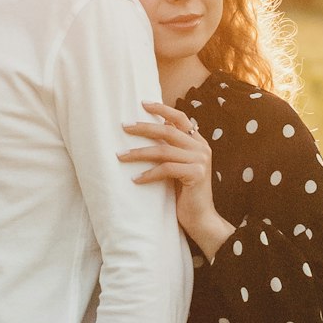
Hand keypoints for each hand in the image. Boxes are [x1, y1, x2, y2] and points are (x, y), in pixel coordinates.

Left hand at [120, 102, 234, 259]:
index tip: (143, 104)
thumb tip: (153, 129)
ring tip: (121, 156)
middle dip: (143, 128)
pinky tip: (135, 179)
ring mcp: (200, 161)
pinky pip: (166, 169)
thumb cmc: (186, 194)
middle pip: (168, 131)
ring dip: (139, 152)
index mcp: (198, 142)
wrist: (202, 219)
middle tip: (124, 127)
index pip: (181, 118)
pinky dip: (148, 174)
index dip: (162, 109)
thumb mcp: (180, 166)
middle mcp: (201, 148)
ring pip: (163, 150)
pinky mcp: (196, 174)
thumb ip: (173, 149)